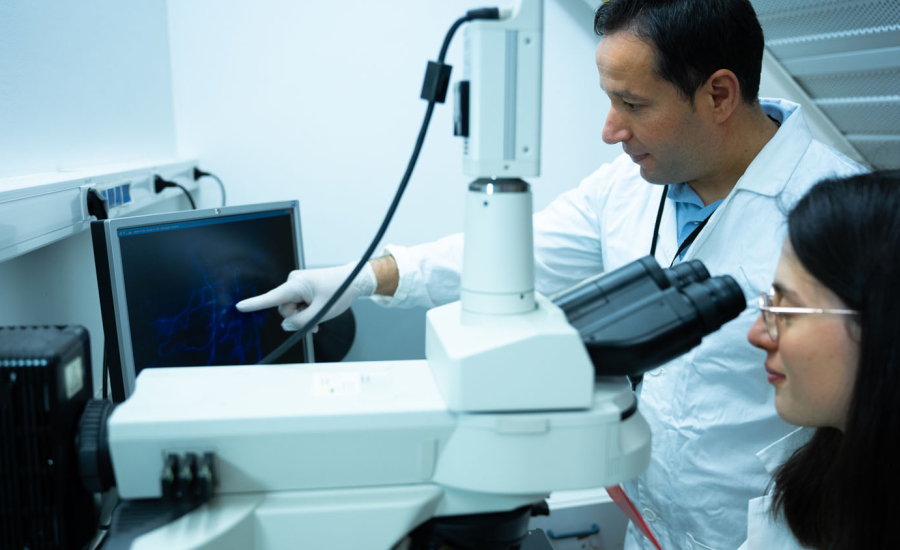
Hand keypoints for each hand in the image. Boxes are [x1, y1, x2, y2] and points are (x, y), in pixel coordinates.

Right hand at [236, 262, 376, 330]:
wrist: (354, 279)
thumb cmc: (340, 291)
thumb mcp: (322, 312)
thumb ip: (302, 321)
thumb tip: (286, 325)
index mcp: (297, 284)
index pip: (272, 297)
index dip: (255, 304)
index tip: (239, 306)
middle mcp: (293, 282)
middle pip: (284, 309)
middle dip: (298, 317)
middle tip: (317, 318)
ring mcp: (297, 284)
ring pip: (292, 309)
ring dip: (304, 315)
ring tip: (320, 315)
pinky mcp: (301, 287)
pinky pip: (297, 304)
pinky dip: (305, 311)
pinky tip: (316, 314)